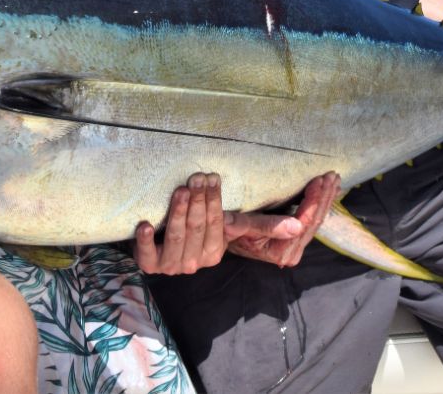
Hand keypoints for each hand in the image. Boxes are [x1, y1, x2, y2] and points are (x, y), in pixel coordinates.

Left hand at [134, 171, 340, 274]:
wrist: (162, 244)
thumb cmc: (198, 230)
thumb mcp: (229, 226)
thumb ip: (261, 226)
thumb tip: (298, 227)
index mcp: (215, 253)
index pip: (217, 226)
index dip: (214, 201)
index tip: (213, 177)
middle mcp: (194, 262)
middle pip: (197, 229)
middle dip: (197, 201)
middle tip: (196, 177)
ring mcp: (171, 265)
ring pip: (176, 238)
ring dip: (177, 214)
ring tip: (180, 191)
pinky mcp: (149, 265)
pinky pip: (147, 257)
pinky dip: (144, 241)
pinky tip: (144, 225)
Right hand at [226, 171, 339, 266]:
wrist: (220, 236)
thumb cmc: (227, 228)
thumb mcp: (240, 224)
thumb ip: (267, 226)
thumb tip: (297, 226)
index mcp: (281, 250)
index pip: (305, 222)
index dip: (314, 200)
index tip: (320, 179)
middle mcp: (291, 252)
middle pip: (314, 222)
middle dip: (324, 197)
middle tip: (332, 175)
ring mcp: (293, 247)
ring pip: (316, 221)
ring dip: (325, 199)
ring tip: (333, 180)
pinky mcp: (293, 240)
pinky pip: (311, 220)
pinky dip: (319, 204)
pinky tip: (327, 191)